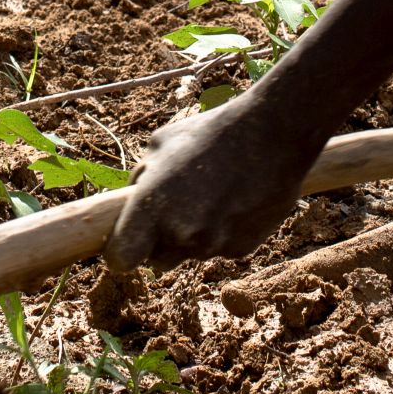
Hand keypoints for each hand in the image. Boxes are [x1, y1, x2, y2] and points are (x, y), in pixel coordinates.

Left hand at [103, 88, 327, 273]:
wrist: (273, 135)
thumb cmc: (212, 132)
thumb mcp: (161, 144)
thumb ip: (141, 179)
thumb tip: (132, 201)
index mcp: (151, 208)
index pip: (121, 259)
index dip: (119, 253)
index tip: (124, 245)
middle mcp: (180, 234)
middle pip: (156, 260)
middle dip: (158, 242)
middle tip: (175, 208)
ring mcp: (213, 245)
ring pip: (191, 252)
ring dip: (194, 234)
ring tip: (213, 194)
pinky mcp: (242, 249)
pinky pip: (221, 248)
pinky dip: (223, 232)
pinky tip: (235, 200)